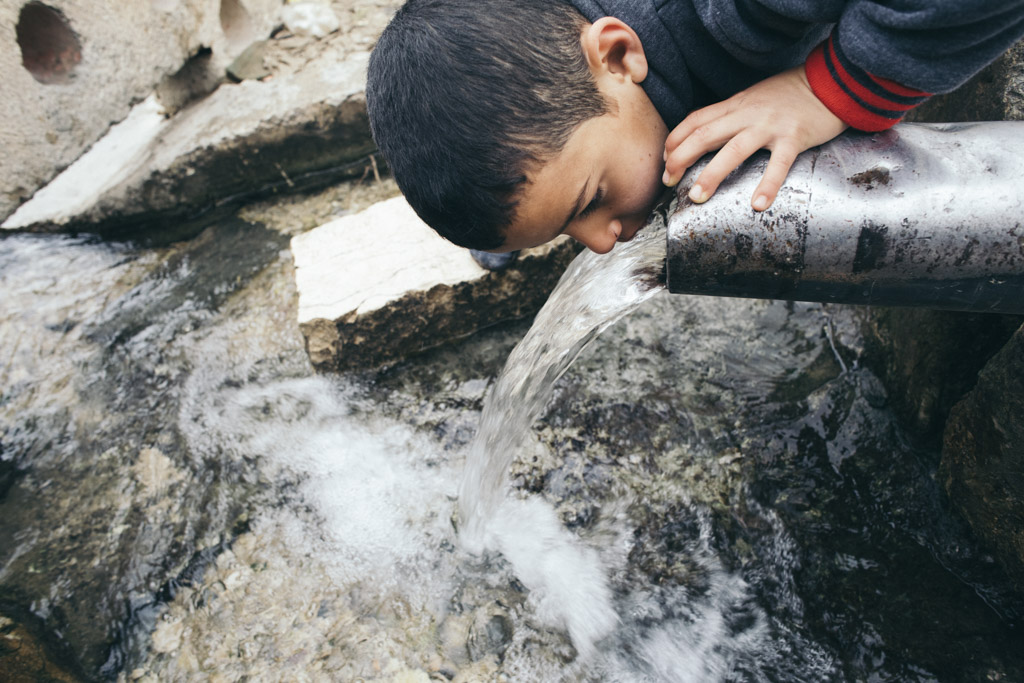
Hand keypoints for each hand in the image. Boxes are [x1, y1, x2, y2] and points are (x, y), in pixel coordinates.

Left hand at [662, 66, 846, 210]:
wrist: (832, 81)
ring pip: (733, 150)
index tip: (665, 162)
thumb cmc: (789, 94)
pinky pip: (778, 164)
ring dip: (712, 175)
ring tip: (697, 197)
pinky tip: (758, 205)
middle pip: (704, 135)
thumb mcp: (752, 98)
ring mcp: (770, 125)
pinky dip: (768, 185)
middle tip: (669, 182)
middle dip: (681, 159)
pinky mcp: (794, 137)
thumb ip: (729, 114)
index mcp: (735, 105)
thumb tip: (702, 134)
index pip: (695, 120)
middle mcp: (747, 114)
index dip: (675, 141)